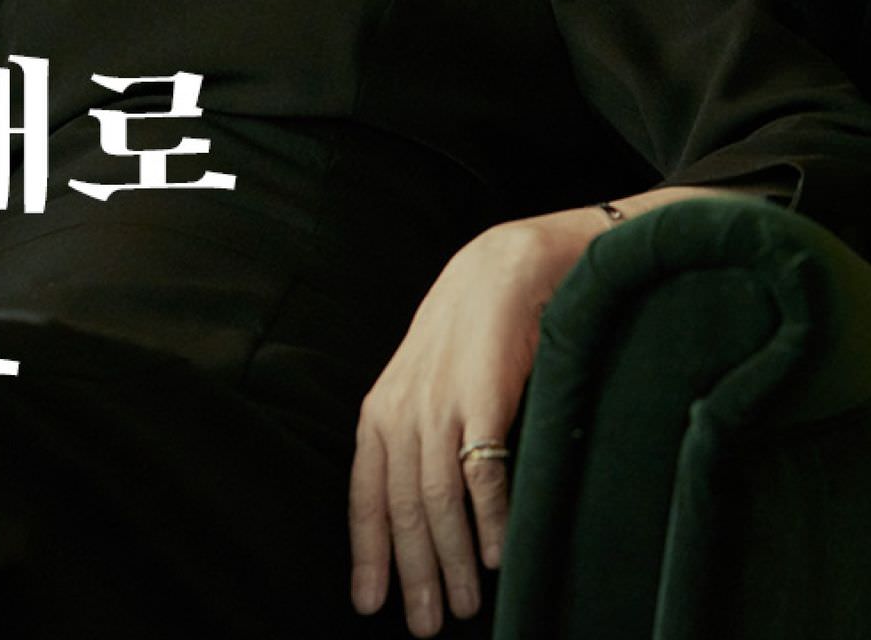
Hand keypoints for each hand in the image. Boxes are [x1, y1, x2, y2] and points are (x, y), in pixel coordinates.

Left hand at [348, 213, 600, 634]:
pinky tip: (498, 557)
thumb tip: (422, 503)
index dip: (367, 551)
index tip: (368, 603)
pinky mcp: (483, 401)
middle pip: (401, 509)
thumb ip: (416, 429)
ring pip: (437, 502)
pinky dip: (490, 524)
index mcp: (382, 407)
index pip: (365, 493)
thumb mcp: (423, 375)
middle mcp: (403, 410)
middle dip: (411, 574)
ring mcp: (442, 405)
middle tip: (423, 625)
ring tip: (461, 607)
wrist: (506, 266)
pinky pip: (482, 477)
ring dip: (451, 562)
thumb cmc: (468, 326)